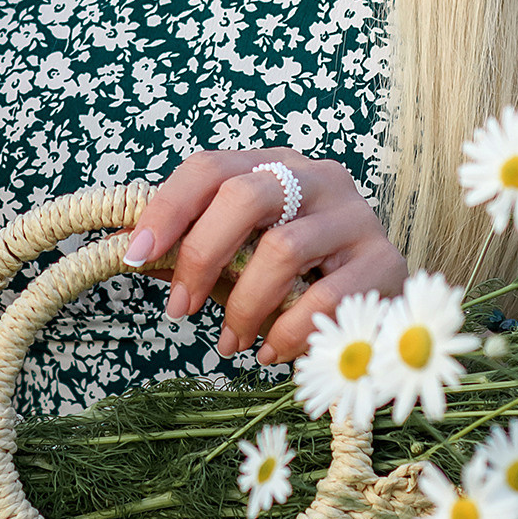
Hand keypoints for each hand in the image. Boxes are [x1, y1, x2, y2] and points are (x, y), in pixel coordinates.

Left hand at [121, 150, 407, 368]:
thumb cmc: (298, 279)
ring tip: (232, 342)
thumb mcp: (243, 257)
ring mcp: (356, 215)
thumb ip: (198, 251)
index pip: (209, 168)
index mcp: (275, 167)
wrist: (379, 311)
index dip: (167, 210)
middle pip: (244, 196)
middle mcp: (318, 177)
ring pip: (282, 249)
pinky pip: (324, 295)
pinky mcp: (385, 261)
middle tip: (182, 307)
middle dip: (201, 256)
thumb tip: (132, 251)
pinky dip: (288, 331)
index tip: (134, 256)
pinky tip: (273, 351)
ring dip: (245, 305)